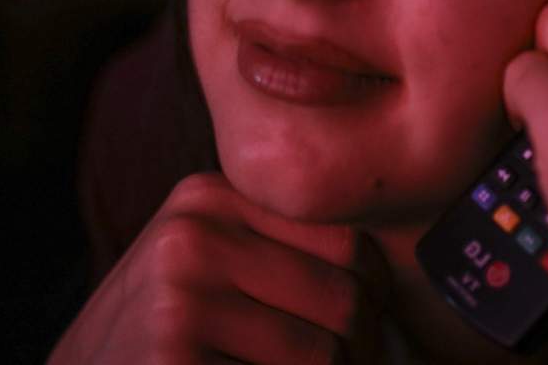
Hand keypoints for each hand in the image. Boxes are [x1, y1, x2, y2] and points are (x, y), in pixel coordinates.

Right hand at [49, 173, 390, 363]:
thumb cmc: (158, 331)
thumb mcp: (204, 263)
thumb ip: (278, 252)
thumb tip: (389, 292)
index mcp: (210, 199)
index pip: (346, 243)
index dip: (374, 298)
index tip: (367, 331)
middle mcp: (193, 239)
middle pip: (341, 299)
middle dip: (362, 351)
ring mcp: (179, 303)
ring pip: (321, 356)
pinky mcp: (173, 363)